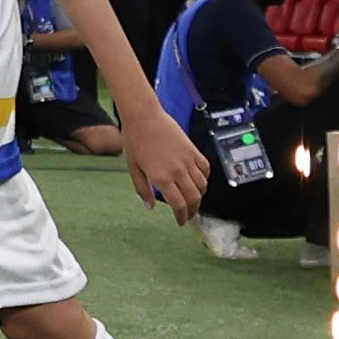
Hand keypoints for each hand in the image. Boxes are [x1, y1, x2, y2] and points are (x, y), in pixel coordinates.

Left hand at [122, 107, 209, 223]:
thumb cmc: (134, 140)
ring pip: (202, 186)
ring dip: (200, 196)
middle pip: (194, 198)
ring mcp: (188, 161)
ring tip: (193, 200)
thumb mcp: (133, 167)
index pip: (178, 204)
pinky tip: (199, 182)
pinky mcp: (194, 151)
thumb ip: (142, 189)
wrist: (144, 117)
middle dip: (192, 210)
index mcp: (162, 177)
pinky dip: (205, 179)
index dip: (181, 216)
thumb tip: (149, 207)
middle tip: (188, 215)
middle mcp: (178, 171)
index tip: (180, 222)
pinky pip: (206, 169)